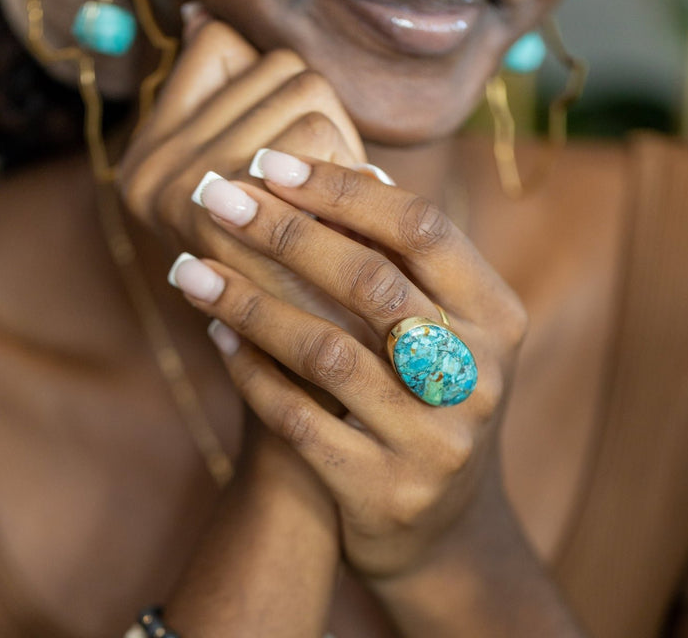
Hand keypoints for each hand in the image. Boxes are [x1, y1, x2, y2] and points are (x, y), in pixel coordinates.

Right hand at [119, 10, 365, 306]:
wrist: (326, 377)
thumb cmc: (316, 264)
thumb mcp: (275, 180)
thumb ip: (238, 100)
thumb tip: (194, 12)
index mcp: (150, 151)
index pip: (220, 39)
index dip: (276, 87)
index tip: (289, 149)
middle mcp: (148, 169)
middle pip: (280, 66)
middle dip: (323, 123)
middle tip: (325, 196)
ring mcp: (183, 193)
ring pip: (308, 94)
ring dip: (342, 152)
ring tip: (333, 218)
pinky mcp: (242, 222)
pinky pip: (317, 137)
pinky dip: (355, 177)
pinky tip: (343, 232)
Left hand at [168, 153, 527, 578]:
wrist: (441, 523)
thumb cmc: (428, 396)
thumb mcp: (441, 328)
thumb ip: (404, 262)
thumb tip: (345, 169)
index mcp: (498, 317)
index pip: (423, 228)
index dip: (345, 190)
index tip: (271, 164)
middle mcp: (478, 376)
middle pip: (371, 282)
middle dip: (283, 231)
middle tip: (213, 196)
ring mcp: (437, 440)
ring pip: (326, 352)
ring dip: (247, 303)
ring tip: (188, 269)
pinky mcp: (387, 492)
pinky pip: (300, 420)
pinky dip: (250, 374)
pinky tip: (216, 338)